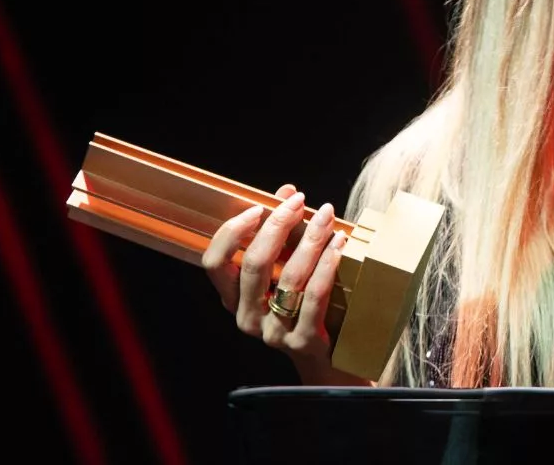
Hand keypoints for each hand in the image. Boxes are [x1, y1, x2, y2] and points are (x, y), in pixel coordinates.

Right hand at [201, 184, 362, 383]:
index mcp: (233, 299)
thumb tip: (286, 192)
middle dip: (277, 225)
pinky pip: (314, 296)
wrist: (332, 362)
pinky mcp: (303, 342)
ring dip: (310, 240)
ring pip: (288, 277)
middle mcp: (246, 317)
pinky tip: (340, 244)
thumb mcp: (288, 269)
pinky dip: (327, 264)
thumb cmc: (306, 306)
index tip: (258, 207)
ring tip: (327, 217)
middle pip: (253, 264)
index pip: (213, 262)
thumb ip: (283, 233)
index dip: (232, 231)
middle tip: (301, 202)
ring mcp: (273, 333)